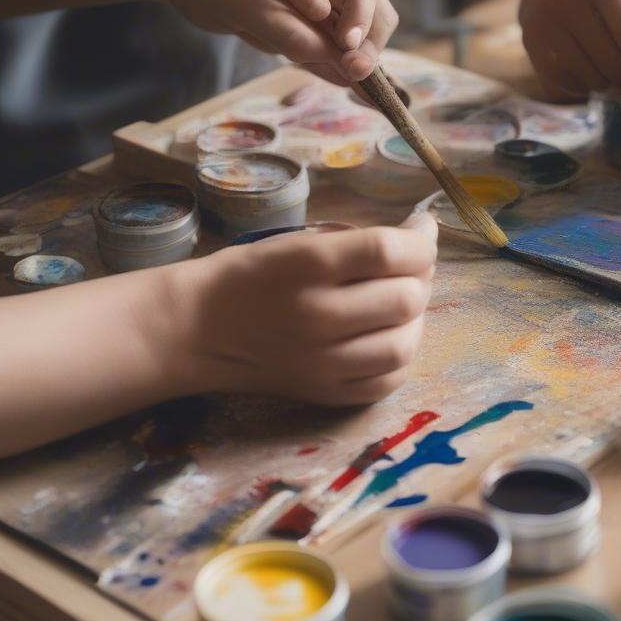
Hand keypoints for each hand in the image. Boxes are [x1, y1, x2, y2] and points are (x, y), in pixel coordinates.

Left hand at [135, 0, 397, 84]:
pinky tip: (325, 72)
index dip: (363, 22)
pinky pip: (328, 38)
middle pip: (370, 6)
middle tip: (353, 81)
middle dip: (365, 46)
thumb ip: (291, 32)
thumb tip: (341, 64)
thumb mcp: (242, 2)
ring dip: (342, 55)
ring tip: (333, 79)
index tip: (351, 59)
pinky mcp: (306, 6)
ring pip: (353, 27)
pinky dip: (327, 58)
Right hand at [169, 213, 437, 404]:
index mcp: (306, 265)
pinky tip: (391, 334)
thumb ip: (360, 242)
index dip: (420, 238)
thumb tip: (422, 236)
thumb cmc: (252, 274)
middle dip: (422, 274)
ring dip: (416, 317)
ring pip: (404, 343)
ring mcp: (322, 362)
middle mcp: (317, 315)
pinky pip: (388, 380)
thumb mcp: (299, 241)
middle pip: (405, 297)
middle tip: (411, 264)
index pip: (388, 250)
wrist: (198, 328)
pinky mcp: (325, 393)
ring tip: (402, 300)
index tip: (421, 227)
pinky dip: (401, 355)